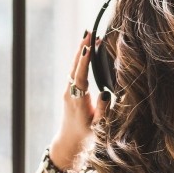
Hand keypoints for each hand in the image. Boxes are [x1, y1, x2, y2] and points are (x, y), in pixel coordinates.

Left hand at [49, 31, 111, 169]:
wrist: (69, 141)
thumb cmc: (86, 135)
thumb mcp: (98, 126)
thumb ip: (102, 110)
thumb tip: (105, 93)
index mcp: (77, 100)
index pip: (81, 76)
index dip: (84, 60)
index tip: (88, 45)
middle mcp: (70, 92)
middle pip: (75, 66)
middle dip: (82, 47)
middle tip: (88, 30)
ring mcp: (68, 90)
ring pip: (74, 66)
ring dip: (81, 50)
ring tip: (89, 35)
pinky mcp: (69, 90)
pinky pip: (75, 70)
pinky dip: (80, 59)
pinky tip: (86, 50)